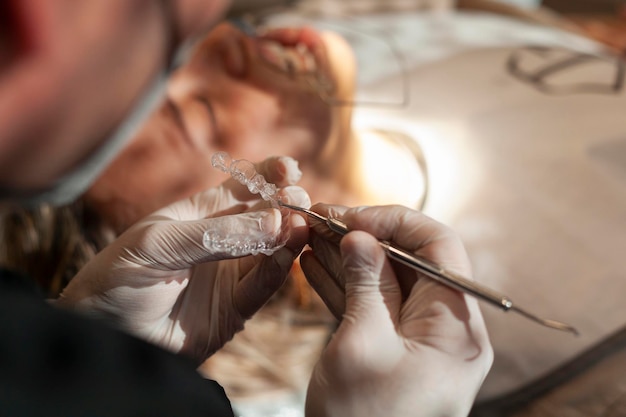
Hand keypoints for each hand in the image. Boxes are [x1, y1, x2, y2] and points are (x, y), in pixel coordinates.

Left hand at [58, 156, 309, 364]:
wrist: (101, 335)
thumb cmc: (117, 278)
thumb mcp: (160, 245)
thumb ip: (218, 234)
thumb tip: (276, 220)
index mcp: (200, 215)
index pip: (243, 187)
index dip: (268, 174)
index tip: (290, 169)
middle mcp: (221, 241)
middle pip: (265, 217)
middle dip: (286, 205)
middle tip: (301, 202)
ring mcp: (229, 275)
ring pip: (271, 251)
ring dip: (288, 237)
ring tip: (300, 226)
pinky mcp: (234, 309)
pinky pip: (262, 287)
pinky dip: (277, 271)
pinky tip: (288, 255)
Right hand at [300, 204, 492, 416]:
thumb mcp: (362, 344)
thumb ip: (365, 283)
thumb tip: (360, 236)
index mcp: (456, 327)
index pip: (439, 247)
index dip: (395, 222)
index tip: (351, 216)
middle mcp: (445, 329)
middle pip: (410, 261)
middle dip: (364, 236)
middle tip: (321, 220)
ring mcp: (418, 340)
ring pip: (386, 282)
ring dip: (349, 258)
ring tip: (312, 235)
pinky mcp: (392, 349)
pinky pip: (373, 306)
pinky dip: (345, 285)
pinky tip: (314, 264)